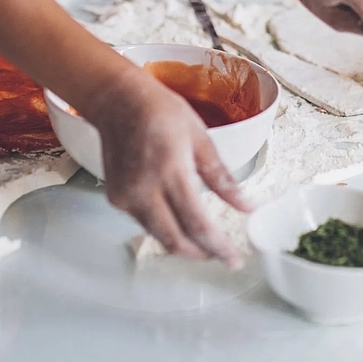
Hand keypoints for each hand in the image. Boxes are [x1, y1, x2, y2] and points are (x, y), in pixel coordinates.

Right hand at [89, 70, 248, 265]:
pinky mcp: (115, 198)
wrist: (118, 101)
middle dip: (201, 254)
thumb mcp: (201, 138)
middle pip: (175, 241)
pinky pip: (144, 223)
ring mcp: (126, 196)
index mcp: (171, 171)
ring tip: (205, 242)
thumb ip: (222, 178)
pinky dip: (164, 227)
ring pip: (159, 236)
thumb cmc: (162, 112)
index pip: (197, 224)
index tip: (235, 260)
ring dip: (183, 244)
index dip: (218, 248)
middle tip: (222, 256)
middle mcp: (144, 189)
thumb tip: (247, 206)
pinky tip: (177, 218)